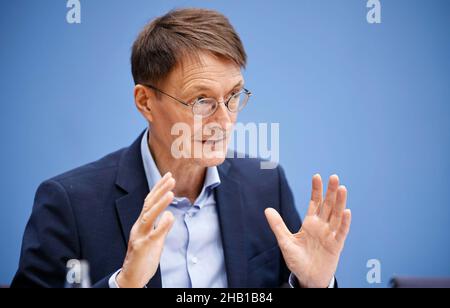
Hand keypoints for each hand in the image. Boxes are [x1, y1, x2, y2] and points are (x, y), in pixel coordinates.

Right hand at [116, 172, 175, 287]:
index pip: (150, 201)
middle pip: (148, 204)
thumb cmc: (143, 258)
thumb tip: (169, 215)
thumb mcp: (154, 239)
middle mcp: (139, 226)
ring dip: (159, 203)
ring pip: (148, 216)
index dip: (158, 188)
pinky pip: (153, 235)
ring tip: (171, 192)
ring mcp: (139, 236)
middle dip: (160, 190)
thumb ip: (161, 227)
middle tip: (171, 178)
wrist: (131, 277)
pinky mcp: (142, 247)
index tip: (168, 176)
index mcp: (141, 223)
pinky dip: (161, 225)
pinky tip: (169, 216)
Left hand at [265, 174, 350, 287]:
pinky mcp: (336, 246)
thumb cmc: (297, 261)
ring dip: (340, 202)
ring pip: (336, 215)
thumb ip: (278, 225)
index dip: (316, 190)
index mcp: (310, 224)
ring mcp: (330, 235)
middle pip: (328, 205)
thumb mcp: (285, 241)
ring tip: (341, 188)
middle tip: (333, 177)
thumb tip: (267, 209)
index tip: (317, 176)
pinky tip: (346, 211)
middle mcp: (322, 226)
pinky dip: (344, 222)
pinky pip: (341, 232)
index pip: (315, 203)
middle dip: (330, 191)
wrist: (307, 278)